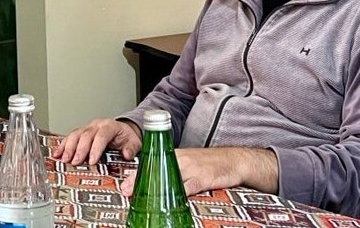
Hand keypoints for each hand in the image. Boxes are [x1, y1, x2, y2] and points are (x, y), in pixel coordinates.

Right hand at [53, 119, 141, 164]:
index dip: (96, 148)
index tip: (92, 160)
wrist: (123, 131)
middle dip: (79, 149)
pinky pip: (70, 137)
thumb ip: (131, 148)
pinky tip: (58, 154)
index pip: (102, 135)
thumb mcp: (134, 142)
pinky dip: (63, 146)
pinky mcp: (81, 133)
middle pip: (86, 135)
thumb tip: (126, 154)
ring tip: (65, 159)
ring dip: (69, 147)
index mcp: (111, 126)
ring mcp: (88, 128)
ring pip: (76, 134)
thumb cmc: (127, 138)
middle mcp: (98, 125)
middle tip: (76, 162)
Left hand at [119, 147, 277, 196]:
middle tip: (127, 192)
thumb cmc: (210, 163)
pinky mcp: (202, 178)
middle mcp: (180, 160)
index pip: (152, 164)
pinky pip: (187, 188)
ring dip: (155, 190)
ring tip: (143, 200)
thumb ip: (175, 171)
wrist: (234, 159)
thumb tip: (158, 185)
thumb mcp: (190, 163)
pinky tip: (170, 204)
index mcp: (175, 156)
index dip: (137, 175)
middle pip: (155, 170)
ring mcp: (191, 169)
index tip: (125, 186)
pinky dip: (177, 196)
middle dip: (140, 181)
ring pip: (168, 179)